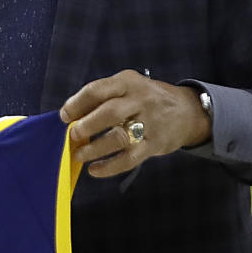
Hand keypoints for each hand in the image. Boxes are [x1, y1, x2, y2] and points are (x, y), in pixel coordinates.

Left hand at [59, 71, 210, 176]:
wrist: (188, 111)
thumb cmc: (147, 99)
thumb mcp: (128, 87)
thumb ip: (103, 98)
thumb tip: (70, 116)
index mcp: (128, 82)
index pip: (98, 90)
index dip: (77, 104)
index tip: (64, 116)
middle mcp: (140, 100)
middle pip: (110, 113)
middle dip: (87, 126)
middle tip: (72, 136)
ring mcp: (150, 123)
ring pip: (119, 138)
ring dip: (95, 148)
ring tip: (80, 155)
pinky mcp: (155, 144)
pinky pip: (129, 158)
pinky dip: (109, 167)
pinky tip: (95, 170)